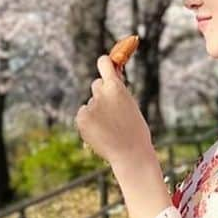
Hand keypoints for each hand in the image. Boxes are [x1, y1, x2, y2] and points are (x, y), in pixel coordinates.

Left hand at [75, 55, 153, 170]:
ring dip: (97, 110)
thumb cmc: (135, 130)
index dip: (104, 63)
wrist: (130, 154)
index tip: (105, 64)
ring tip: (110, 127)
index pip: (104, 63)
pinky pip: (84, 114)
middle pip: (96, 85)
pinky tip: (100, 132)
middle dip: (102, 93)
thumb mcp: (130, 104)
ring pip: (91, 103)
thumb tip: (111, 78)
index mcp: (116, 86)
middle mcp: (100, 93)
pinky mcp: (81, 119)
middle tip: (112, 110)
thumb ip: (118, 92)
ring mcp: (90, 106)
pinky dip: (89, 121)